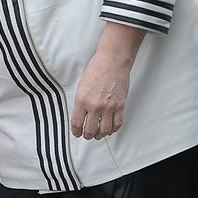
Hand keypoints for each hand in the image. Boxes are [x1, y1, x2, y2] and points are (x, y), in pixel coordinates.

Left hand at [71, 22, 142, 139]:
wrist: (112, 61)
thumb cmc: (97, 70)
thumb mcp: (81, 87)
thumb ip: (81, 103)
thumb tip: (81, 116)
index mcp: (82, 100)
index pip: (77, 123)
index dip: (76, 132)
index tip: (77, 133)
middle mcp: (95, 106)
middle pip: (90, 130)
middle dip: (87, 136)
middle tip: (87, 136)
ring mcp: (109, 107)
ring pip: (104, 130)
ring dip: (100, 135)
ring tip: (98, 135)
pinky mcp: (120, 105)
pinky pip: (117, 124)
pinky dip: (113, 130)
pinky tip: (110, 129)